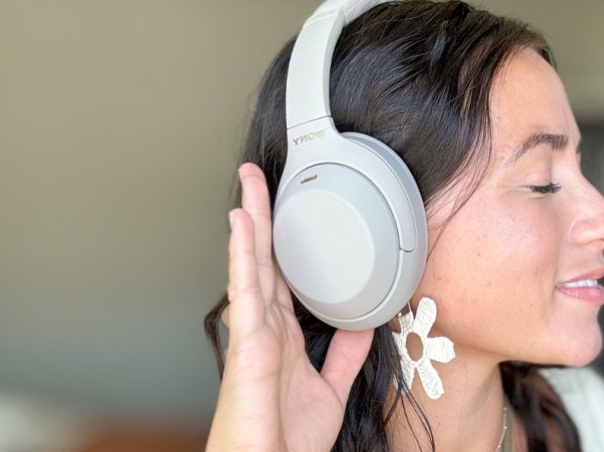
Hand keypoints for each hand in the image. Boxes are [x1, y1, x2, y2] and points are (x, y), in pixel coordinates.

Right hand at [206, 163, 373, 451]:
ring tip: (250, 182)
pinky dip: (243, 253)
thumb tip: (362, 324)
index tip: (289, 211)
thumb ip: (346, 355)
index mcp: (283, 336)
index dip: (284, 242)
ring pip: (253, 264)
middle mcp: (266, 327)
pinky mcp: (249, 342)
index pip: (283, 276)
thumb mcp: (331, 388)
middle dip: (263, 217)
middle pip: (264, 260)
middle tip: (260, 177)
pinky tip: (242, 222)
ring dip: (251, 220)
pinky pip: (248, 289)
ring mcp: (254, 331)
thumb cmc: (286, 437)